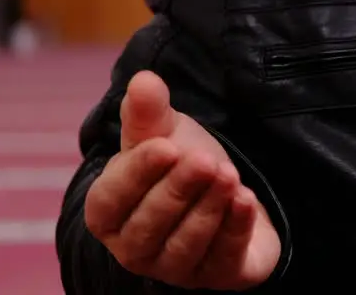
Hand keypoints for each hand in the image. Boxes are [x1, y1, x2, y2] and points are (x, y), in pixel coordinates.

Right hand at [84, 71, 281, 289]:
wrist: (225, 190)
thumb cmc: (180, 164)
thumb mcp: (163, 133)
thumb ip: (149, 112)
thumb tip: (144, 80)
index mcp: (109, 214)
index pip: (112, 199)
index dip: (138, 173)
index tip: (165, 146)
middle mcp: (134, 249)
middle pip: (150, 225)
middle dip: (178, 190)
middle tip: (206, 160)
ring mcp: (175, 269)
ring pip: (185, 245)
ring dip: (208, 209)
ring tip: (228, 175)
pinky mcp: (217, 276)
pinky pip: (223, 258)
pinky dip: (234, 228)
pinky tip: (246, 199)